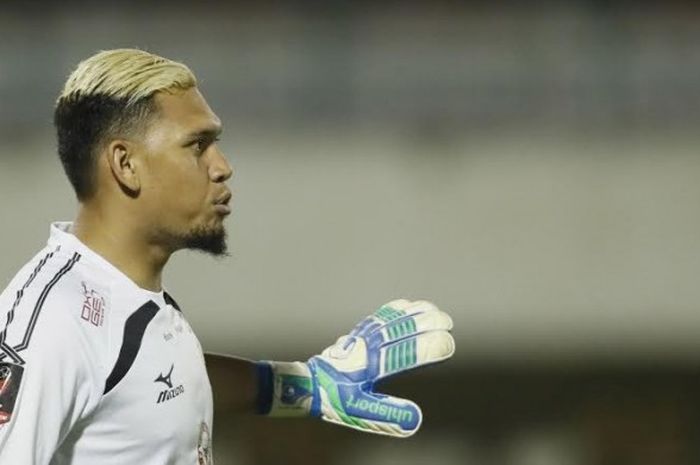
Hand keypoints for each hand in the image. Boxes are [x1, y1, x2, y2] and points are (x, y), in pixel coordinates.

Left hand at [306, 299, 453, 436]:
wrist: (310, 382)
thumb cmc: (335, 397)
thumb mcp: (361, 410)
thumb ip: (388, 412)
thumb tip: (416, 418)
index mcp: (371, 365)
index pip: (403, 354)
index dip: (426, 348)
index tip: (447, 343)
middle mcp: (368, 345)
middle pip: (401, 330)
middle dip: (426, 323)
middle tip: (447, 322)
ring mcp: (363, 335)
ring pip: (393, 319)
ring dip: (415, 313)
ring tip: (435, 310)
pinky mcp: (360, 331)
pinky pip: (381, 315)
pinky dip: (397, 309)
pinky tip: (409, 305)